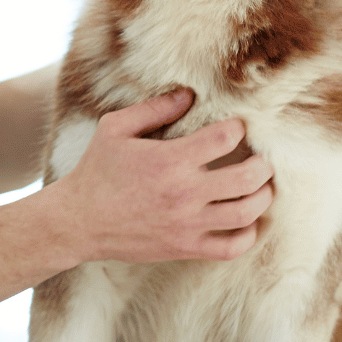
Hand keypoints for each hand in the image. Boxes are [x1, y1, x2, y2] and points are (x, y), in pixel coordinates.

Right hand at [55, 88, 273, 263]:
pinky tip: (247, 221)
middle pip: (248, 177)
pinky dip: (248, 235)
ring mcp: (188, 224)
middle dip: (263, 163)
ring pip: (246, 213)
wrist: (78, 222)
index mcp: (170, 160)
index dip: (238, 128)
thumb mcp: (115, 128)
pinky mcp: (186, 248)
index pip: (225, 138)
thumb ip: (154, 108)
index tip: (236, 126)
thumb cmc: (97, 171)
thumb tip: (188, 94)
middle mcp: (184, 193)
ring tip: (262, 185)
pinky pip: (231, 248)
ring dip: (263, 196)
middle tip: (261, 156)